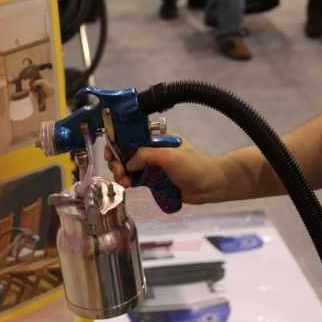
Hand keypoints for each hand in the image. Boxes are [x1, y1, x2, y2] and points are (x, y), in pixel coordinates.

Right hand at [104, 138, 229, 203]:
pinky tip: (127, 185)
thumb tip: (129, 164)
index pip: (131, 135)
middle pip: (126, 152)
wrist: (210, 186)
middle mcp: (153, 150)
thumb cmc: (195, 166)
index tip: (112, 152)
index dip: (118, 142)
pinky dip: (129, 181)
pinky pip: (136, 179)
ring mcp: (153, 165)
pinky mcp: (155, 179)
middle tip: (118, 170)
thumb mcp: (169, 156)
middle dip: (118, 160)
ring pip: (129, 167)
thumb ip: (145, 156)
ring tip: (123, 181)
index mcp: (157, 138)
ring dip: (122, 173)